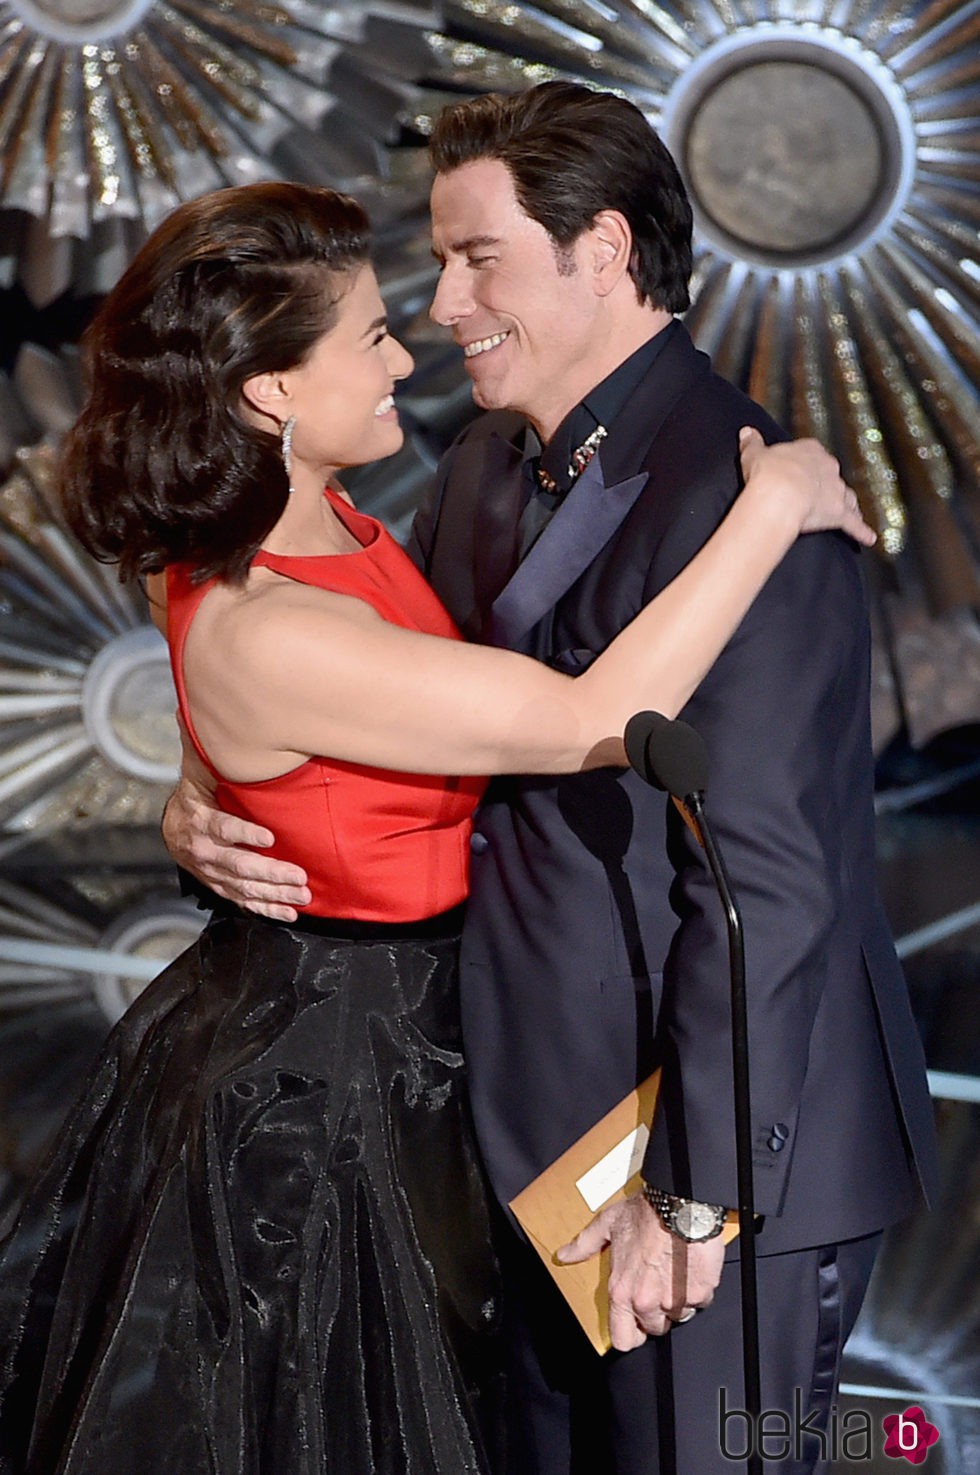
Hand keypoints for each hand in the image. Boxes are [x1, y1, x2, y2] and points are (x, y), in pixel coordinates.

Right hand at [161, 768, 310, 922]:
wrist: (174, 828)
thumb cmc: (201, 800)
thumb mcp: (206, 783)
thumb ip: (229, 776)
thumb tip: (260, 752)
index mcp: (200, 820)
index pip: (223, 828)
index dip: (245, 834)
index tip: (269, 838)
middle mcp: (204, 850)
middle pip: (239, 864)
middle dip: (272, 872)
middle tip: (299, 876)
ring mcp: (210, 872)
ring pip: (244, 887)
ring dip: (275, 893)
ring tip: (301, 895)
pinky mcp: (218, 886)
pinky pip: (243, 901)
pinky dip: (266, 909)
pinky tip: (287, 912)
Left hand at [557, 1192, 724, 1351]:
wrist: (679, 1203)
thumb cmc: (645, 1212)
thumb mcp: (607, 1224)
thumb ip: (584, 1245)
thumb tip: (564, 1256)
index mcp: (621, 1291)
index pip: (623, 1340)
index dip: (630, 1334)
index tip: (634, 1324)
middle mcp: (646, 1302)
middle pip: (654, 1329)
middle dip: (656, 1313)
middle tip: (656, 1287)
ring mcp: (675, 1301)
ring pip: (678, 1316)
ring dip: (677, 1302)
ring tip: (674, 1275)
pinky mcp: (700, 1294)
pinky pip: (700, 1303)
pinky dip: (697, 1290)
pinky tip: (689, 1270)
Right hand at [738, 427, 875, 546]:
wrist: (780, 494)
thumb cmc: (768, 473)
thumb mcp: (754, 454)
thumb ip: (752, 444)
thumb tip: (747, 433)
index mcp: (809, 450)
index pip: (811, 452)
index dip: (804, 462)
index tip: (797, 467)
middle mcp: (828, 468)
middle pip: (830, 475)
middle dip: (825, 482)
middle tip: (817, 490)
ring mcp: (836, 491)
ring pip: (846, 496)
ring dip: (847, 503)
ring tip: (850, 510)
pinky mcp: (839, 514)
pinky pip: (853, 524)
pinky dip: (861, 531)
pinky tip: (869, 538)